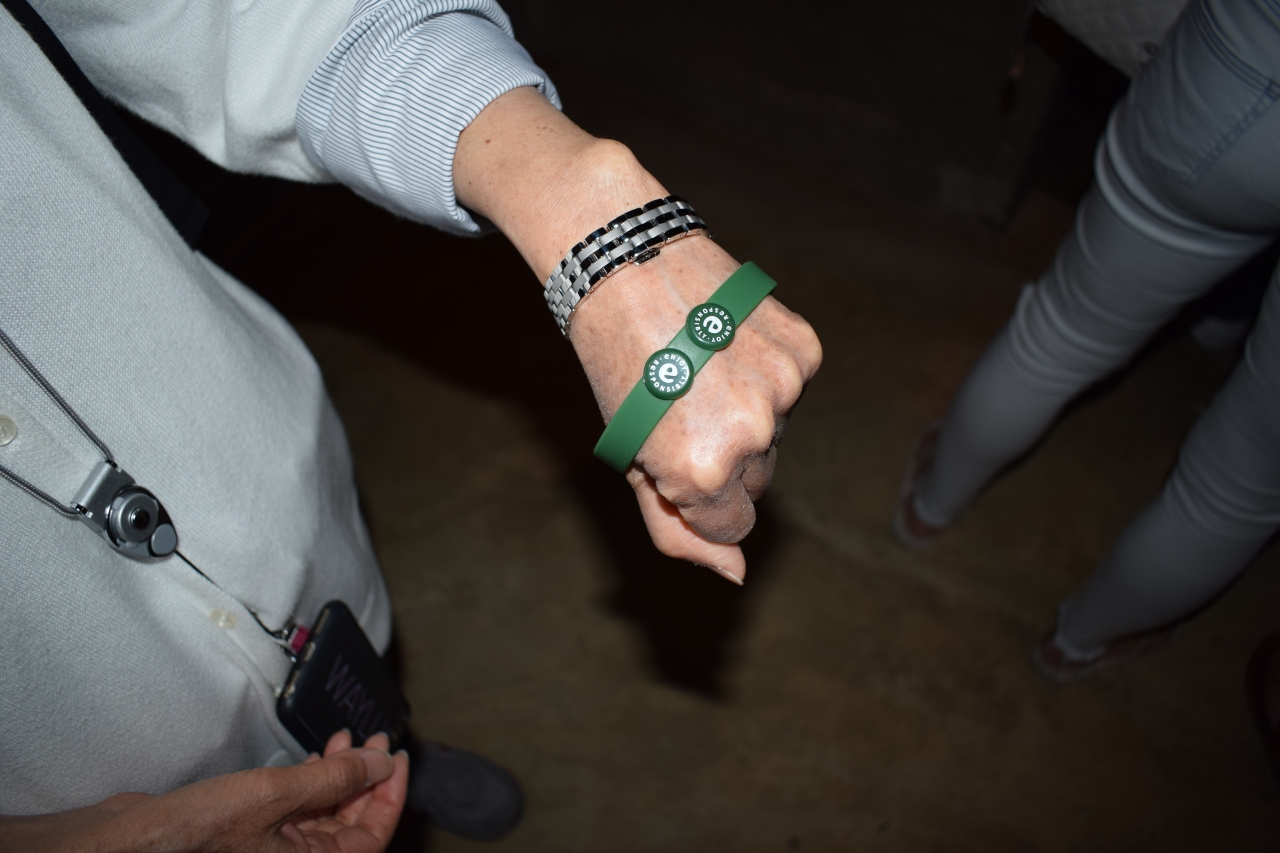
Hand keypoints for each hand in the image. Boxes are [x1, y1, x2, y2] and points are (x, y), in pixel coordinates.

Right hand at [0, 731, 408, 851]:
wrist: (129, 843)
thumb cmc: (194, 833)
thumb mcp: (276, 795)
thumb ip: (334, 777)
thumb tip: (380, 761)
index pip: (371, 836)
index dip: (390, 794)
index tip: (398, 758)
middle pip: (351, 824)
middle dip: (366, 778)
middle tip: (374, 739)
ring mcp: (273, 850)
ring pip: (325, 815)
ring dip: (339, 775)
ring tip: (346, 738)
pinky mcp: (251, 836)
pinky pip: (297, 813)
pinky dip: (310, 783)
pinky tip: (314, 756)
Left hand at [455, 88, 821, 582]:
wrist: (628, 263)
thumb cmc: (618, 366)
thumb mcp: (631, 456)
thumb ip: (677, 526)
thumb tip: (736, 575)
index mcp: (701, 470)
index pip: (733, 525)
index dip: (699, 494)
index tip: (672, 455)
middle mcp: (752, 434)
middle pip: (757, 480)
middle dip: (723, 454)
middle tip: (679, 402)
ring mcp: (784, 388)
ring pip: (778, 432)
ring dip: (747, 412)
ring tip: (701, 366)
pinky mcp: (804, 348)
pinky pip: (794, 386)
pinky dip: (768, 372)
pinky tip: (728, 343)